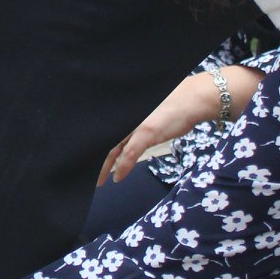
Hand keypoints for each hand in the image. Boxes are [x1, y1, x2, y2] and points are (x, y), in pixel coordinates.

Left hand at [98, 66, 260, 184]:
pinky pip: (130, 154)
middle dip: (95, 159)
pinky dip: (122, 168)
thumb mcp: (149, 112)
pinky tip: (117, 178)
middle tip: (86, 173)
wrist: (193, 98)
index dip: (96, 146)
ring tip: (99, 180)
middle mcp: (127, 117)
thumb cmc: (174, 104)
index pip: (106, 130)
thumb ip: (136, 122)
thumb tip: (129, 135)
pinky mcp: (147, 132)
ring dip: (105, 168)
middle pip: (104, 140)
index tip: (89, 159)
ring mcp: (136, 124)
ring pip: (113, 149)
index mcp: (125, 112)